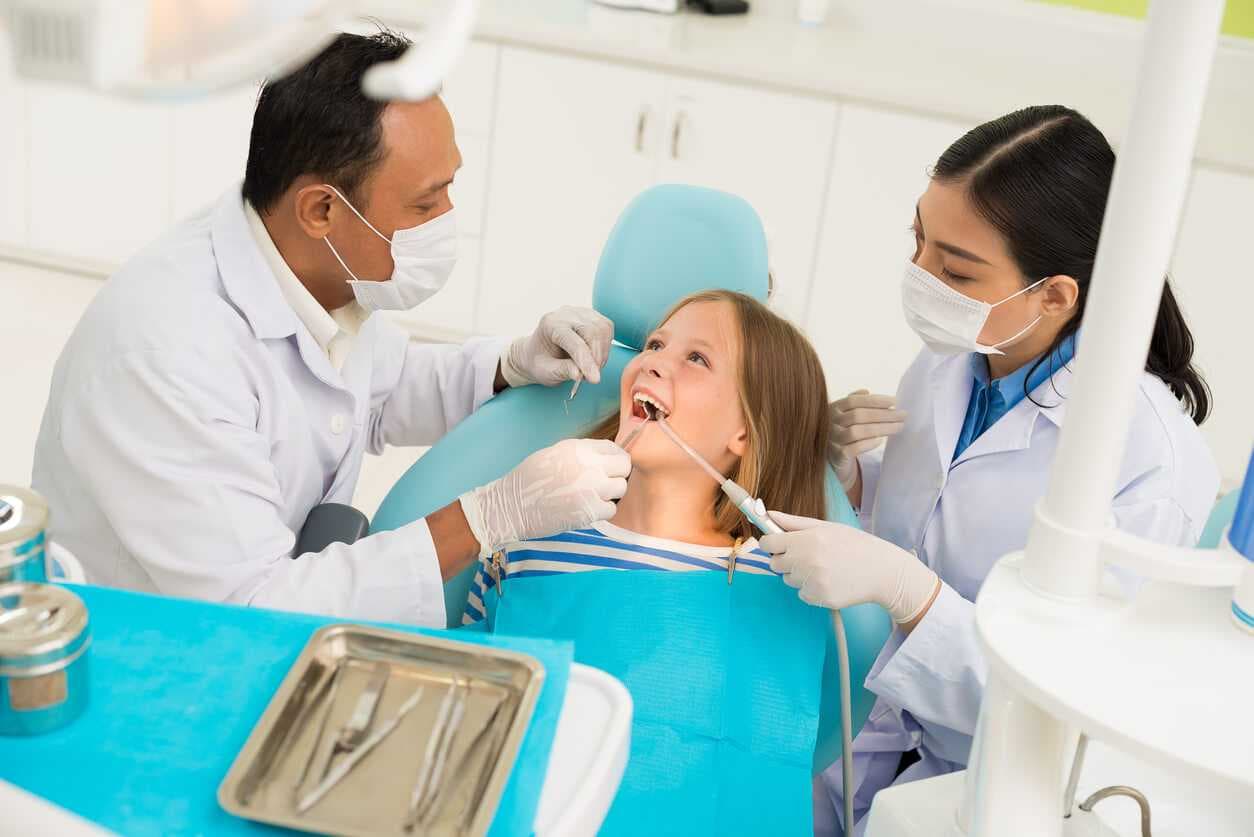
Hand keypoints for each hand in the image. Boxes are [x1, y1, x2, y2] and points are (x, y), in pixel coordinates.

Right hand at [459, 439, 629, 556]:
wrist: (511, 506)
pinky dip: (602, 511)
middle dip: (617, 475)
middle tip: (605, 483)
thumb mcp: (555, 454)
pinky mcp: (590, 511)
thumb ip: (581, 454)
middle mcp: (589, 465)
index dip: (614, 458)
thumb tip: (603, 457)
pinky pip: (610, 509)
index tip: (610, 467)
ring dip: (610, 493)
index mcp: (579, 449)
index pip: (614, 448)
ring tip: (593, 497)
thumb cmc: (529, 479)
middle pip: (624, 467)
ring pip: (620, 488)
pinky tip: (587, 509)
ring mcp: (592, 489)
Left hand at [500, 306, 612, 387]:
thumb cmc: (540, 362)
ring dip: (602, 353)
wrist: (539, 351)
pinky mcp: (592, 315)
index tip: (595, 379)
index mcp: (550, 325)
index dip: (586, 362)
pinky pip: (607, 328)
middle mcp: (566, 314)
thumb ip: (562, 371)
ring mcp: (581, 312)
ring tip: (591, 367)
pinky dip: (605, 346)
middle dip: (596, 357)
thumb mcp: (546, 372)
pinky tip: (595, 356)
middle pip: (592, 331)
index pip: (574, 342)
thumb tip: (580, 374)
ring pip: (603, 329)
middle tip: (592, 376)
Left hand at [760, 511, 938, 624]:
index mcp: (806, 539)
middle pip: (774, 564)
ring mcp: (813, 582)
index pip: (767, 544)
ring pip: (788, 580)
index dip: (770, 543)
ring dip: (799, 574)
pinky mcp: (820, 598)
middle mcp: (807, 561)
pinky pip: (802, 594)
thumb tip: (767, 514)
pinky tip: (829, 580)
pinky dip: (811, 589)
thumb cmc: (853, 544)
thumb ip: (792, 522)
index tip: (776, 543)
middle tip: (805, 555)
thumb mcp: (825, 527)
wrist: (881, 570)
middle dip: (785, 559)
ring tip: (823, 567)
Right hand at [829, 390, 906, 491]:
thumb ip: (854, 402)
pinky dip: (868, 444)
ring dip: (881, 428)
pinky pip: (854, 448)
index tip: (894, 402)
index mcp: (833, 409)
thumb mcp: (844, 415)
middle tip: (902, 415)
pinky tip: (880, 441)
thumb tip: (867, 391)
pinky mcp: (836, 455)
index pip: (854, 401)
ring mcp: (832, 439)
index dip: (875, 400)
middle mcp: (830, 423)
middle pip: (858, 415)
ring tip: (898, 427)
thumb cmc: (843, 433)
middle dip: (883, 414)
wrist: (832, 459)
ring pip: (857, 432)